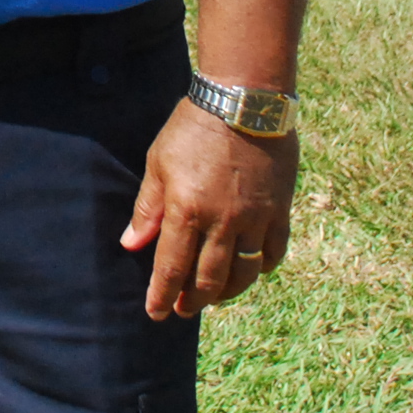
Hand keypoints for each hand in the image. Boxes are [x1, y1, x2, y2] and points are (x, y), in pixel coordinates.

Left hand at [120, 99, 297, 319]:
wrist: (245, 100)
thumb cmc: (194, 126)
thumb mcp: (159, 161)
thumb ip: (147, 208)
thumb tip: (132, 245)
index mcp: (187, 210)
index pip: (171, 267)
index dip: (161, 295)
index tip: (155, 313)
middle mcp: (222, 222)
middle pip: (208, 280)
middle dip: (193, 301)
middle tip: (183, 310)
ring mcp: (255, 220)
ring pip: (243, 274)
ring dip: (226, 293)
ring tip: (214, 296)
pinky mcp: (280, 211)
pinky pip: (273, 254)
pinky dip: (261, 268)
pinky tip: (250, 269)